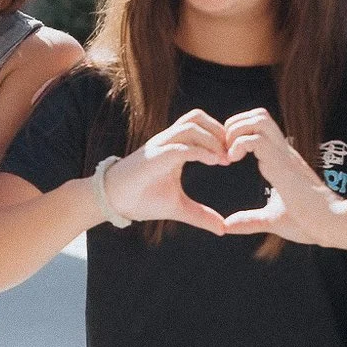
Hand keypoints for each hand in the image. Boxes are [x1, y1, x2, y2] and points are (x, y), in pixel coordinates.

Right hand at [102, 109, 233, 235]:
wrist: (113, 202)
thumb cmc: (141, 200)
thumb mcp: (178, 207)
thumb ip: (200, 214)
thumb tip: (222, 228)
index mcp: (172, 147)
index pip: (199, 126)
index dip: (219, 135)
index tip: (233, 156)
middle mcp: (166, 141)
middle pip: (197, 117)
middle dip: (219, 131)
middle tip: (232, 153)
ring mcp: (159, 146)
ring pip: (191, 126)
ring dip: (212, 139)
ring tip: (224, 159)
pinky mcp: (155, 156)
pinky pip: (182, 146)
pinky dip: (201, 151)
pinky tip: (214, 162)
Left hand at [220, 108, 346, 246]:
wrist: (331, 225)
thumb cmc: (309, 223)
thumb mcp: (272, 220)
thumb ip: (250, 220)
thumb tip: (228, 226)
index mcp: (281, 160)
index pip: (260, 126)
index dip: (238, 133)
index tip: (226, 155)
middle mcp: (283, 151)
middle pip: (259, 114)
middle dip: (234, 124)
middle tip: (225, 149)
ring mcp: (284, 155)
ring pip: (259, 119)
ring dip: (237, 130)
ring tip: (229, 153)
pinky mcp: (282, 164)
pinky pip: (256, 139)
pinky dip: (239, 144)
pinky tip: (233, 160)